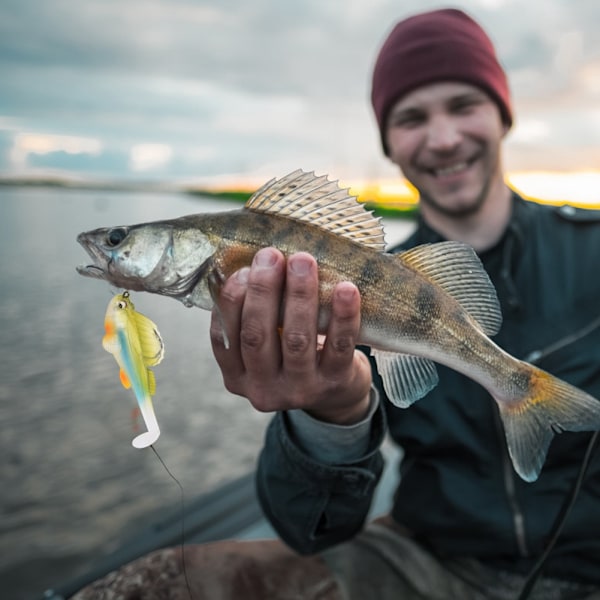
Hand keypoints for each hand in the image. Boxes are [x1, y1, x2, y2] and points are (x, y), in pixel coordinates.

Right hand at [210, 248, 371, 423]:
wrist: (336, 392)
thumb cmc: (293, 353)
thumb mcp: (266, 344)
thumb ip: (254, 315)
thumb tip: (253, 261)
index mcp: (237, 376)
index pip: (224, 338)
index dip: (231, 301)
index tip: (242, 269)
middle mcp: (263, 388)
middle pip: (257, 336)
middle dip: (263, 291)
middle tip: (271, 255)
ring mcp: (300, 389)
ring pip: (296, 340)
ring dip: (299, 295)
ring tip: (303, 261)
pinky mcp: (334, 383)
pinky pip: (339, 346)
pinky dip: (342, 316)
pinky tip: (345, 289)